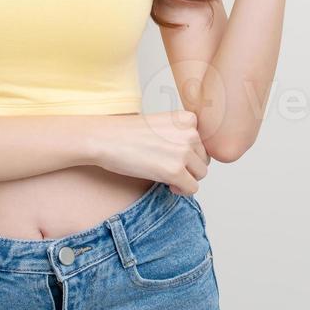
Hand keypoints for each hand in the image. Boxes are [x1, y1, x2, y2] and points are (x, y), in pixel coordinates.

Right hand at [91, 110, 209, 194]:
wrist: (106, 139)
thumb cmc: (128, 133)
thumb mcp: (163, 124)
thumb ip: (182, 135)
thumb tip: (196, 157)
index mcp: (188, 119)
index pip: (203, 143)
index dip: (189, 154)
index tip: (173, 156)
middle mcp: (190, 133)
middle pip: (204, 159)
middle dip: (189, 168)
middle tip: (169, 169)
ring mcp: (184, 152)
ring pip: (200, 174)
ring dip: (186, 179)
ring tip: (167, 177)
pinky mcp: (175, 171)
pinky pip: (192, 188)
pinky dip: (182, 190)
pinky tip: (167, 185)